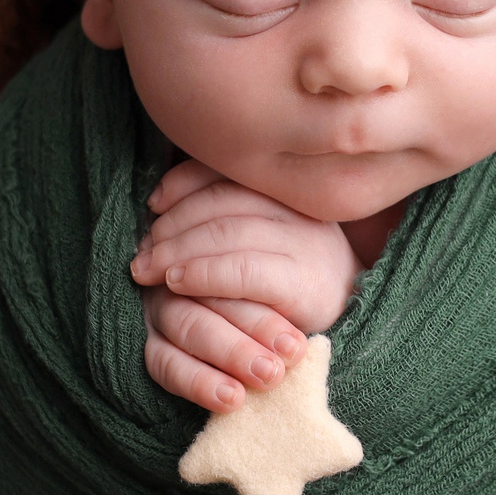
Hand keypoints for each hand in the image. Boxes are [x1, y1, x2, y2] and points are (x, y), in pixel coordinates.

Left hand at [129, 160, 362, 411]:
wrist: (354, 324)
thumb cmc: (295, 284)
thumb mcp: (267, 240)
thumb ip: (232, 217)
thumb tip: (160, 205)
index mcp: (289, 192)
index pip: (228, 170)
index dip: (183, 182)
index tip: (153, 203)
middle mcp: (300, 210)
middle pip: (222, 199)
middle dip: (172, 223)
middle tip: (141, 250)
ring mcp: (305, 245)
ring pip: (227, 230)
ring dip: (177, 248)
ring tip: (147, 268)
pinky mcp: (303, 284)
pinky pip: (243, 270)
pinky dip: (203, 273)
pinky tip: (177, 282)